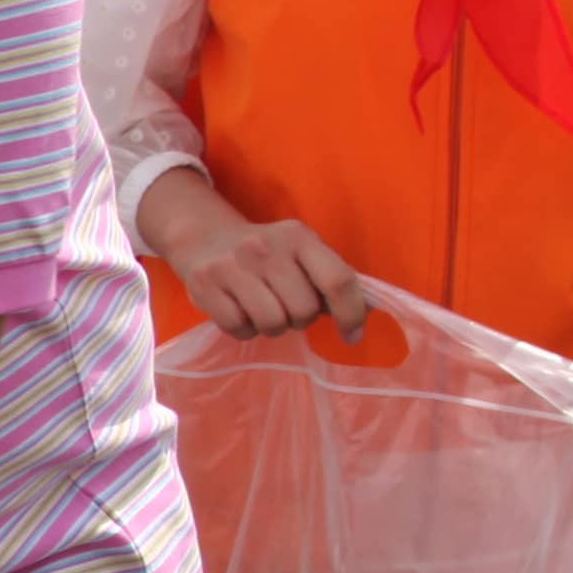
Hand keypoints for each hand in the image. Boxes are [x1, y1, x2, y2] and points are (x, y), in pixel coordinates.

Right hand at [162, 199, 374, 341]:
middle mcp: (266, 248)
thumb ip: (331, 278)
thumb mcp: (301, 252)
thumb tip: (368, 310)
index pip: (337, 280)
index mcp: (298, 237)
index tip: (351, 335)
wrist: (204, 238)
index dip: (351, 313)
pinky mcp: (206, 286)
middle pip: (304, 311)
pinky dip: (244, 329)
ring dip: (273, 327)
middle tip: (286, 307)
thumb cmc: (266, 254)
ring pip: (273, 324)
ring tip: (263, 310)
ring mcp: (233, 266)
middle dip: (299, 319)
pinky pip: (240, 328)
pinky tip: (239, 310)